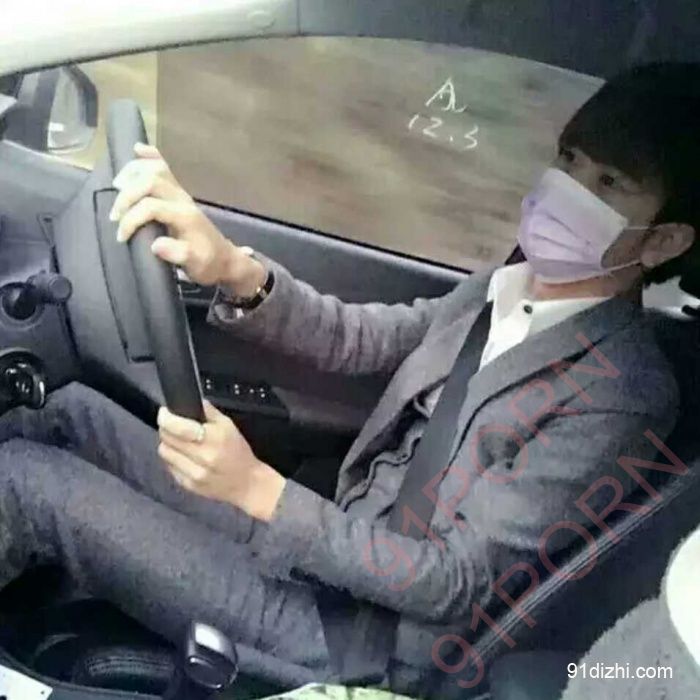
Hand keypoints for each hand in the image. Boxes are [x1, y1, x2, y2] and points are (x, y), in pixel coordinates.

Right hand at [110, 143, 265, 293]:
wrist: (225, 259)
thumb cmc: (209, 264)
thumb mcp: (196, 265)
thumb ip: (178, 254)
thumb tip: (156, 245)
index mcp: (185, 216)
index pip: (151, 207)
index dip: (131, 219)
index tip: (121, 237)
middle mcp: (183, 200)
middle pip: (150, 182)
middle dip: (127, 195)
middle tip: (114, 215)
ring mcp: (181, 194)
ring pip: (156, 170)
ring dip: (133, 173)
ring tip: (117, 186)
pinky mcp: (179, 194)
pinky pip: (166, 168)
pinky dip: (151, 156)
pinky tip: (138, 148)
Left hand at [157, 400, 285, 521]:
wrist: (247, 483)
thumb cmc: (239, 454)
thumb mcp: (230, 426)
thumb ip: (209, 412)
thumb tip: (194, 402)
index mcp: (213, 439)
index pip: (178, 427)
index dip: (166, 418)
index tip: (164, 413)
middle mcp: (202, 457)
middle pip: (167, 439)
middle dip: (166, 428)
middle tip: (173, 425)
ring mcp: (194, 473)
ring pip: (164, 453)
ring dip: (168, 444)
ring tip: (179, 442)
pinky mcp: (188, 485)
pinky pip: (169, 467)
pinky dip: (173, 459)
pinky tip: (185, 456)